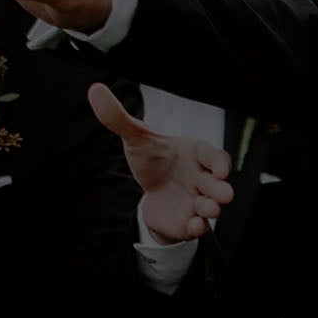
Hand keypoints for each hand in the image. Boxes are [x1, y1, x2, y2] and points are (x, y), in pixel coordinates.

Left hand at [88, 83, 232, 242]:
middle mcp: (202, 178)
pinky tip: (192, 224)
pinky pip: (198, 226)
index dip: (220, 163)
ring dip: (211, 208)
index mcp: (195, 154)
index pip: (215, 156)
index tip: (220, 170)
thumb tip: (95, 90)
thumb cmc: (152, 158)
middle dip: (221, 190)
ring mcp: (198, 200)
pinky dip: (197, 227)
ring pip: (211, 206)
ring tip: (207, 208)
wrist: (151, 191)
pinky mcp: (189, 220)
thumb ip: (118, 117)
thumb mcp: (135, 137)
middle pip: (218, 184)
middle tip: (223, 195)